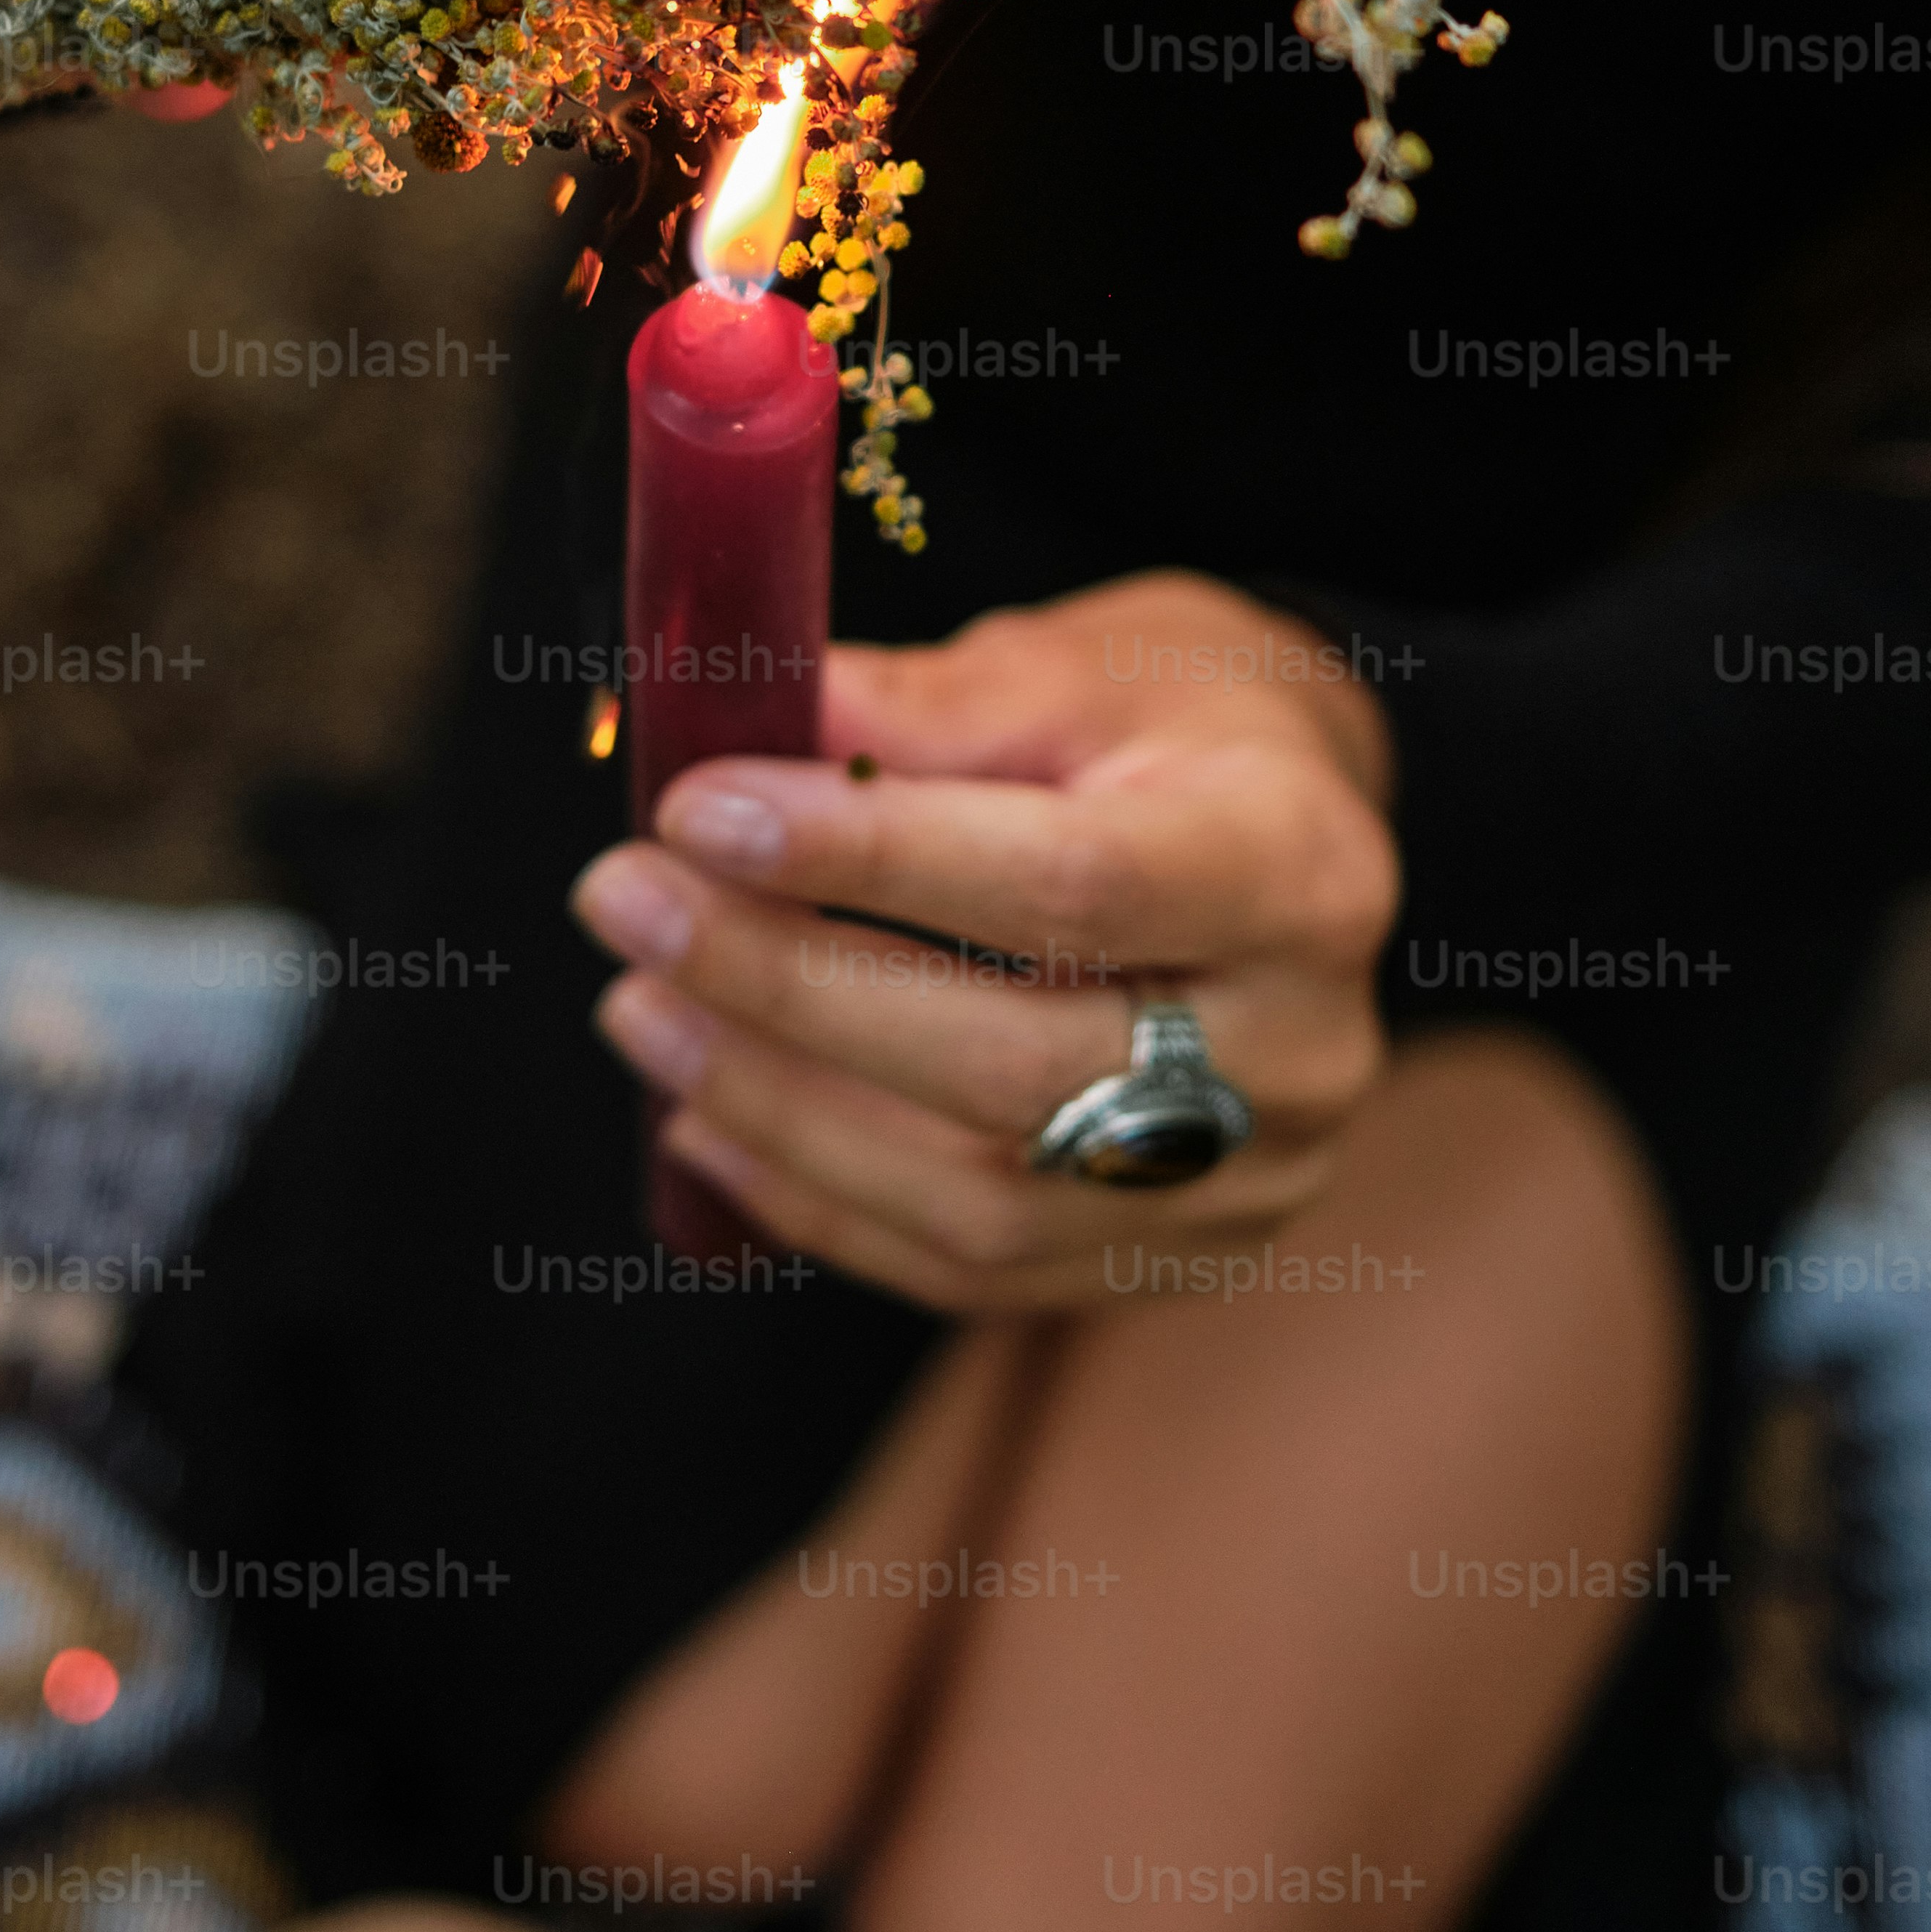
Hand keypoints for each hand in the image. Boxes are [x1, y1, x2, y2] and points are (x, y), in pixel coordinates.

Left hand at [571, 573, 1399, 1312]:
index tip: (698, 809)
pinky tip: (709, 1117)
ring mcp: (1250, 1179)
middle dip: (787, 990)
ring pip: (981, 1200)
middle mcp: (1300, 1050)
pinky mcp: (1180, 1255)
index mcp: (1295, 867)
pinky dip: (822, 1202)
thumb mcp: (1084, 663)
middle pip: (1013, 1065)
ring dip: (778, 1110)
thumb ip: (924, 705)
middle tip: (626, 904)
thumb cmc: (1187, 724)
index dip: (867, 856)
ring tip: (640, 1010)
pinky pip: (974, 1268)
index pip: (1069, 885)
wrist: (1304, 842)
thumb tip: (731, 717)